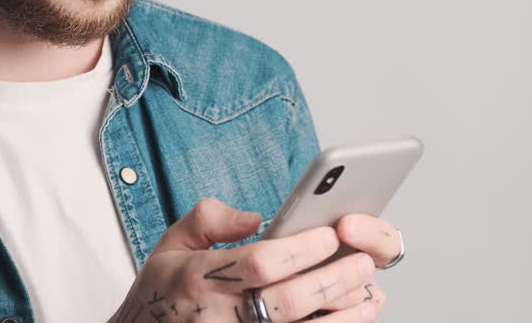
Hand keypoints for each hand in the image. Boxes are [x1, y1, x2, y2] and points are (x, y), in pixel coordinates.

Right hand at [107, 198, 380, 322]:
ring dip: (340, 317)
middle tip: (363, 263)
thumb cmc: (161, 293)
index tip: (328, 235)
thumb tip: (255, 218)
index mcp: (197, 278)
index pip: (259, 262)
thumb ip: (210, 219)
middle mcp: (215, 317)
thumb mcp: (171, 244)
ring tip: (369, 296)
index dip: (300, 250)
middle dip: (332, 281)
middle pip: (287, 301)